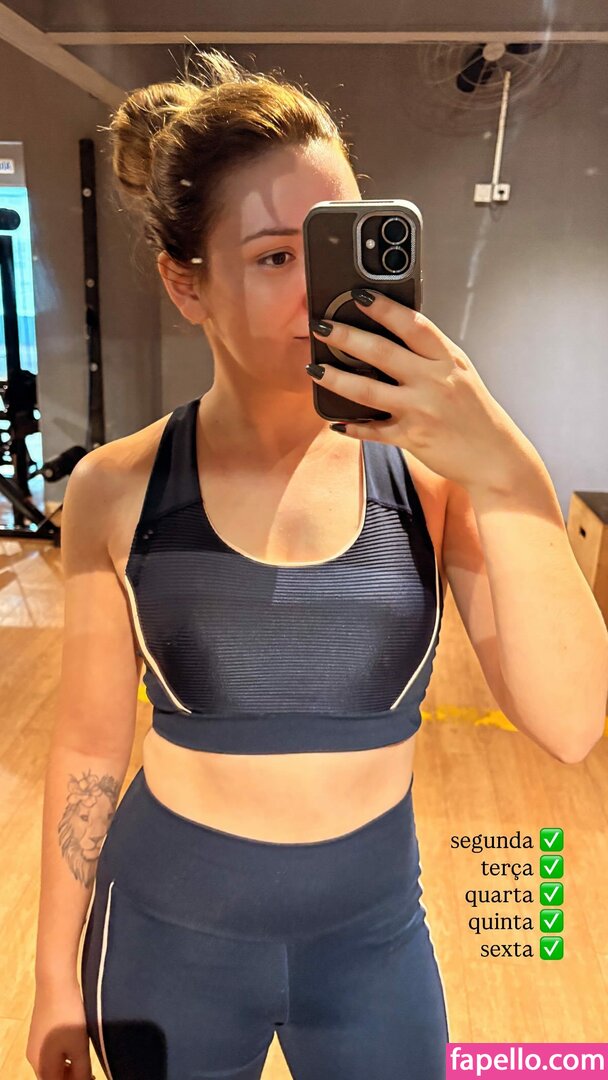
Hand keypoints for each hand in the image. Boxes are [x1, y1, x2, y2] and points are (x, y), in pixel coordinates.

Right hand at [26, 981, 95, 1079]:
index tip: (92, 1078)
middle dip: (71, 1078)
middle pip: (52, 1077)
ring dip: (68, 1067)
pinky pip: (51, 1053)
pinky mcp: (39, 1031)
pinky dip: (64, 1056)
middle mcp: (34, 1058)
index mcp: (41, 1066)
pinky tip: (76, 1046)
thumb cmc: (68, 1016)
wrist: (54, 982)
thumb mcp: (79, 1047)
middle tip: (92, 1073)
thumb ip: (81, 1072)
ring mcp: (35, 1043)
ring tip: (86, 1061)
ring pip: (52, 1065)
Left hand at [308, 290, 528, 493]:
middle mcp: (434, 382)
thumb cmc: (475, 412)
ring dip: (335, 378)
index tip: (359, 294)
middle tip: (321, 326)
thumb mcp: (460, 373)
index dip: (384, 308)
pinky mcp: (411, 438)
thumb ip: (431, 354)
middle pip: (382, 352)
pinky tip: (334, 420)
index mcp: (447, 359)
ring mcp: (421, 411)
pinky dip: (352, 426)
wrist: (494, 456)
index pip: (413, 324)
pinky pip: (372, 431)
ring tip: (314, 369)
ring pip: (368, 390)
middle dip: (346, 336)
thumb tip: (393, 332)